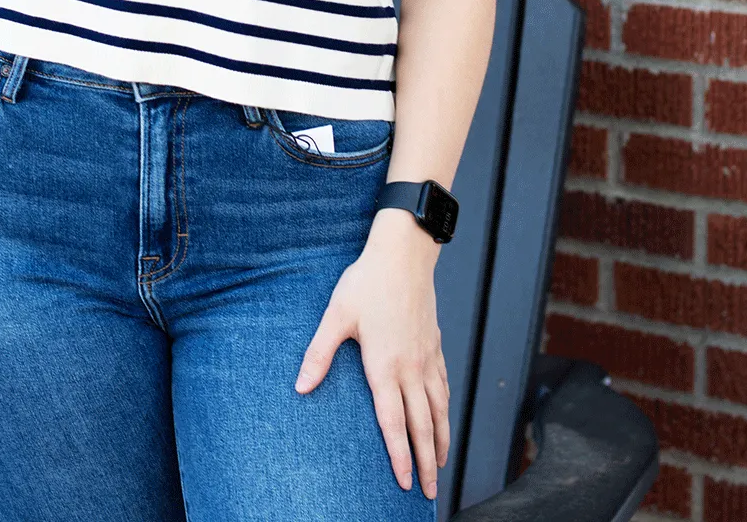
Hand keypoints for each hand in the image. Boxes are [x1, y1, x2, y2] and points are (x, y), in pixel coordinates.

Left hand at [295, 209, 449, 498]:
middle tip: (428, 492)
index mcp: (385, 365)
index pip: (393, 422)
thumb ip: (319, 354)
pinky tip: (445, 417)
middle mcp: (411, 367)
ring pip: (439, 408)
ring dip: (441, 440)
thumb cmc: (366, 282)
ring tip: (442, 465)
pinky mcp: (435, 345)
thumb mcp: (336, 316)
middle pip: (422, 424)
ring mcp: (427, 357)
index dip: (400, 455)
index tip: (403, 482)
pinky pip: (444, 386)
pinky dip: (447, 409)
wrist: (403, 254)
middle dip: (427, 461)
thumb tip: (300, 386)